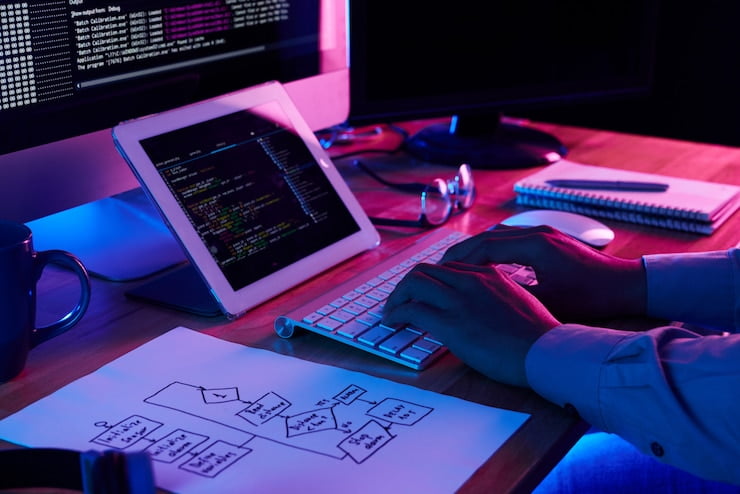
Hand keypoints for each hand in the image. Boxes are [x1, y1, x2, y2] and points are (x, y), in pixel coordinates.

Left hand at [381, 261, 559, 387]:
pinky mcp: (451, 322)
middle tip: (399, 301)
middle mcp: (472, 281)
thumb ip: (496, 299)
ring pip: (414, 283)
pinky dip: (397, 313)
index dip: (429, 280)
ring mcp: (460, 300)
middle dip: (407, 285)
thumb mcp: (519, 304)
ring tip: (391, 311)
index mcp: (489, 275)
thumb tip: (481, 312)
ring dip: (397, 296)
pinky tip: (393, 322)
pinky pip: (412, 309)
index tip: (422, 293)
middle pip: (426, 270)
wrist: (548, 352)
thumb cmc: (539, 337)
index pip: (448, 268)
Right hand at [440, 225, 646, 320]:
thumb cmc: (593, 298)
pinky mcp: (549, 238)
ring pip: (499, 235)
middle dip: (462, 253)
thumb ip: (516, 297)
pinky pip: (512, 238)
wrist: (628, 284)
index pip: (484, 247)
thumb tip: (485, 303)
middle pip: (487, 236)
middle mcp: (537, 233)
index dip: (459, 261)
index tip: (441, 273)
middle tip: (441, 269)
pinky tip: (486, 264)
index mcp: (534, 246)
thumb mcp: (550, 304)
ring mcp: (544, 232)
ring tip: (458, 267)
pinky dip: (493, 249)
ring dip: (477, 249)